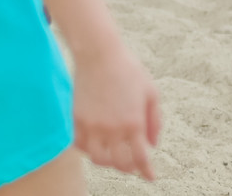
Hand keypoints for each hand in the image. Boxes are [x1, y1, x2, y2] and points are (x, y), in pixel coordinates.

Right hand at [69, 40, 161, 178]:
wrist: (99, 53)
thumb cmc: (128, 69)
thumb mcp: (151, 92)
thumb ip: (154, 120)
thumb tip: (153, 144)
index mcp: (133, 122)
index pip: (141, 158)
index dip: (146, 171)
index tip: (150, 177)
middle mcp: (112, 129)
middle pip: (120, 164)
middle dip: (129, 167)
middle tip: (133, 164)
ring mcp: (93, 126)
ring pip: (99, 159)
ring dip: (108, 162)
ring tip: (114, 155)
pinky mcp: (77, 120)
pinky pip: (81, 146)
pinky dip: (89, 150)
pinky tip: (96, 144)